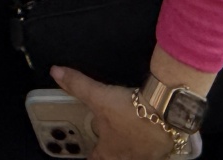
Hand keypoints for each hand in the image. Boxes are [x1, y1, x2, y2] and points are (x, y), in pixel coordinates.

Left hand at [51, 67, 174, 159]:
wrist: (166, 111)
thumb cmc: (129, 111)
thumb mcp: (99, 96)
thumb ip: (77, 84)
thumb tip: (55, 71)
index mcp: (108, 151)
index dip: (91, 156)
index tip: (89, 154)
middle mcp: (126, 157)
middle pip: (114, 159)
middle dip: (110, 153)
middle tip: (107, 145)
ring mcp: (145, 155)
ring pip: (134, 156)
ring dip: (129, 150)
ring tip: (127, 140)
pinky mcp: (162, 148)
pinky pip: (151, 151)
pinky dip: (148, 145)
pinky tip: (149, 136)